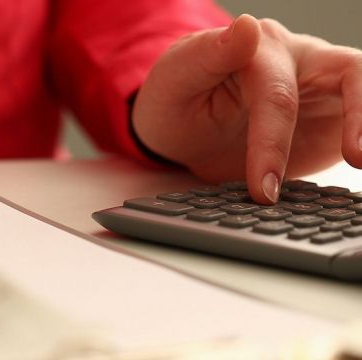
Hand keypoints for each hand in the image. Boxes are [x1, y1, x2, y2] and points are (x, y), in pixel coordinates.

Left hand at [132, 14, 361, 203]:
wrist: (180, 130)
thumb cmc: (175, 100)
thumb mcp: (176, 78)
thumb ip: (207, 54)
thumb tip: (246, 27)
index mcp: (259, 49)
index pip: (277, 94)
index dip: (273, 141)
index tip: (264, 185)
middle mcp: (298, 62)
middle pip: (349, 76)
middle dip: (357, 119)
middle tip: (355, 161)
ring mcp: (320, 89)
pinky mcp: (333, 117)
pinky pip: (360, 125)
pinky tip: (361, 160)